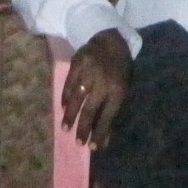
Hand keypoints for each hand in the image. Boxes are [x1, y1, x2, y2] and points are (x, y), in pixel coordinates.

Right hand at [61, 29, 132, 148]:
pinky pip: (69, 84)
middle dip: (83, 128)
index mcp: (118, 90)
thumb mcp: (123, 89)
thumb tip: (104, 139)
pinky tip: (63, 107)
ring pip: (77, 99)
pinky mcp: (77, 64)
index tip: (92, 147)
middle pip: (90, 110)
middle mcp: (103, 82)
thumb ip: (113, 112)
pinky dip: (65, 97)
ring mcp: (89, 72)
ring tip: (65, 128)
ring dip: (70, 115)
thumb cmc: (119, 69)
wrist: (111, 40)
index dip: (100, 133)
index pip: (108, 116)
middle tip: (78, 142)